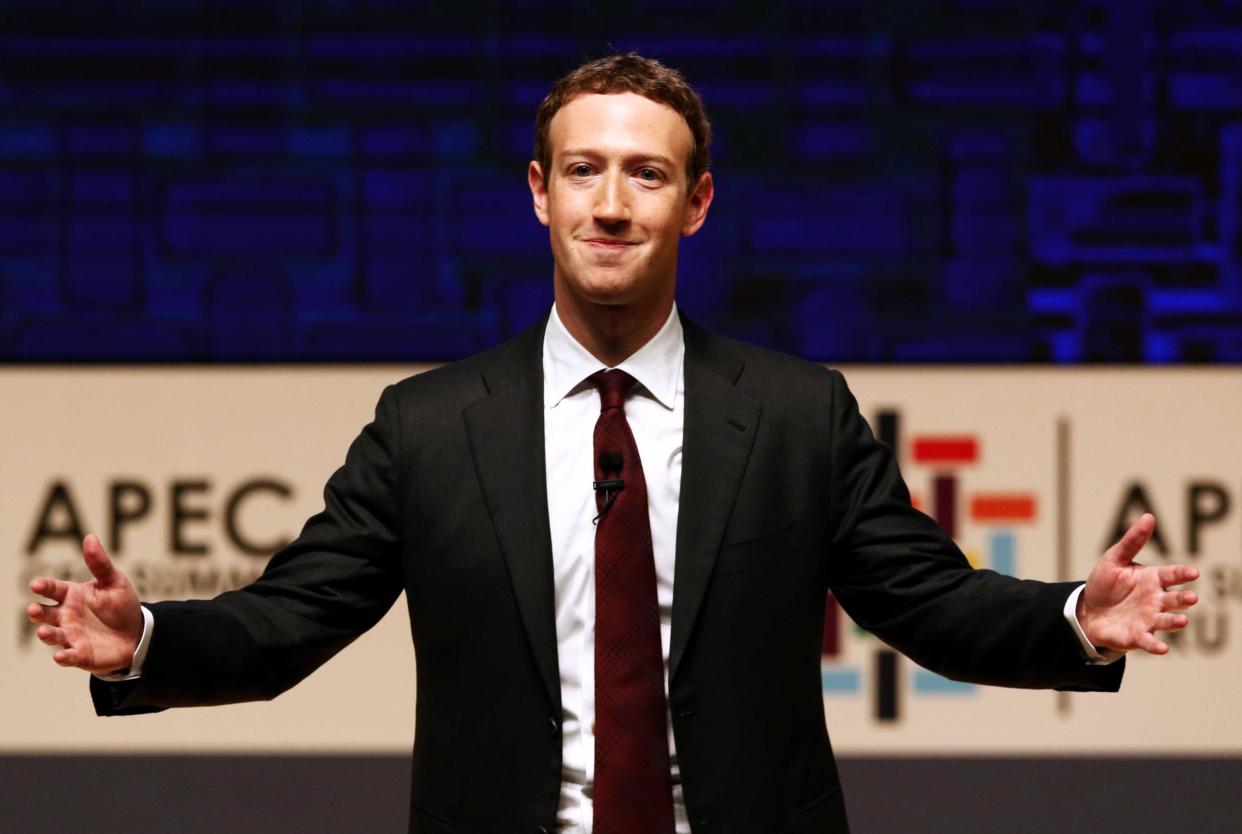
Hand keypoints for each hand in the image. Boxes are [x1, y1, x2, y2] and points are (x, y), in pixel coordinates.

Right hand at [27, 533, 142, 673]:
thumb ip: (100, 563)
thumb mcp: (114, 581)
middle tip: (34, 610)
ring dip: (47, 635)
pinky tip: (61, 656)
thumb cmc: (121, 604)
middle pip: (45, 614)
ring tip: (44, 632)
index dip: (43, 587)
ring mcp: (70, 636)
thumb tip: (90, 537)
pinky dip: (64, 657)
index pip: (52, 589)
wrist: (137, 633)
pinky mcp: (80, 655)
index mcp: (71, 596)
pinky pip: (69, 657)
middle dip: (37, 612)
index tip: (36, 585)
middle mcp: (65, 616)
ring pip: (52, 636)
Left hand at [1078, 513, 1198, 654]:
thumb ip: (1132, 541)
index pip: (1172, 575)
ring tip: (1182, 620)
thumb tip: (1149, 517)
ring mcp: (1149, 619)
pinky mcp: (1138, 636)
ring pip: (1167, 620)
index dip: (1182, 574)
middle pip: (1174, 599)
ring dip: (1175, 621)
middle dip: (1184, 599)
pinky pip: (1149, 641)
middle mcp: (1156, 600)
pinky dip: (1156, 646)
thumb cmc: (1105, 584)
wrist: (1087, 610)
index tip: (1193, 572)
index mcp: (1153, 579)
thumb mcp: (1114, 559)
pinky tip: (1163, 649)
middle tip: (1191, 597)